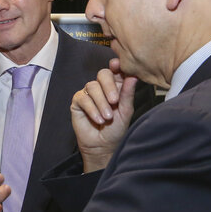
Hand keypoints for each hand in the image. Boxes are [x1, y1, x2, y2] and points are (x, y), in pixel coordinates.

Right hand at [71, 58, 136, 172]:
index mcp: (116, 86)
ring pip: (92, 86)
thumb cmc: (116, 129)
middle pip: (103, 74)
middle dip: (109, 86)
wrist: (103, 145)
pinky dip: (92, 109)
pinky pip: (83, 98)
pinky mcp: (78, 101)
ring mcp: (89, 93)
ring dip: (101, 103)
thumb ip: (127, 94)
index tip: (117, 66)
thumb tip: (133, 77)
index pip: (116, 70)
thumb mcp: (125, 111)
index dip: (116, 66)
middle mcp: (102, 87)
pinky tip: (98, 119)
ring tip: (107, 117)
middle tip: (115, 101)